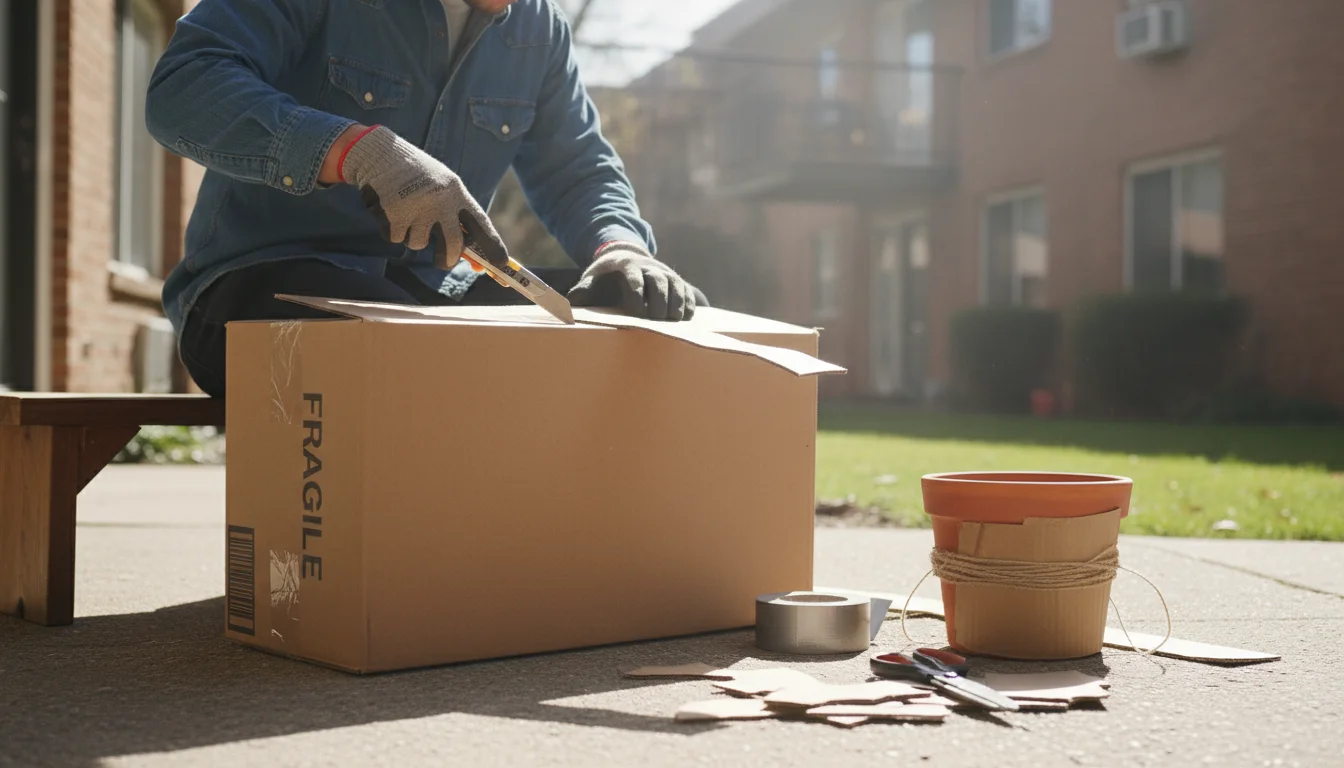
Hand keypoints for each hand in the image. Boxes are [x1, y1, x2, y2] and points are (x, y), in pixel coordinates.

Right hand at [337, 125, 507, 269]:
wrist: (379, 153)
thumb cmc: (416, 173)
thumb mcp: (442, 186)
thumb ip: (455, 215)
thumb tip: (469, 256)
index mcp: (456, 192)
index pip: (481, 224)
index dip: (493, 245)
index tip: (502, 263)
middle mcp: (440, 201)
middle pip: (453, 246)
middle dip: (448, 259)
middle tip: (443, 261)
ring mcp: (417, 209)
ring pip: (419, 244)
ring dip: (412, 235)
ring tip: (406, 210)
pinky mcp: (393, 216)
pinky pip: (396, 239)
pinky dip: (392, 230)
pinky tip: (390, 209)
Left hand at [567, 243, 698, 320]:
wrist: (624, 258)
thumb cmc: (605, 277)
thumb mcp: (591, 280)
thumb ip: (582, 292)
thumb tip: (565, 306)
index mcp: (626, 265)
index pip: (634, 278)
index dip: (637, 294)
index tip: (637, 313)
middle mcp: (649, 266)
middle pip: (658, 280)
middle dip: (659, 300)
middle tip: (657, 320)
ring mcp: (665, 272)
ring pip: (675, 285)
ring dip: (676, 302)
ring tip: (673, 321)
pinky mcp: (677, 281)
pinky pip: (687, 291)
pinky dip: (688, 303)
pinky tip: (685, 318)